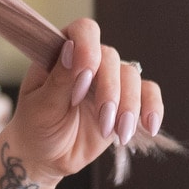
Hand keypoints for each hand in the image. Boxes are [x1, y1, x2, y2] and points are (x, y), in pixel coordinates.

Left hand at [0, 19, 160, 185]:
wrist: (47, 156)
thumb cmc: (36, 125)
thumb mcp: (41, 105)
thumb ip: (59, 79)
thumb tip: (72, 48)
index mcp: (61, 53)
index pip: (83, 31)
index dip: (88, 50)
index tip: (83, 81)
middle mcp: (88, 61)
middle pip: (112, 58)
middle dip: (110, 91)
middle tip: (103, 121)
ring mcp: (108, 80)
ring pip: (132, 76)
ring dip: (129, 106)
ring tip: (119, 134)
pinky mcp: (125, 100)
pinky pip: (148, 93)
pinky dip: (152, 108)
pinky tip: (148, 127)